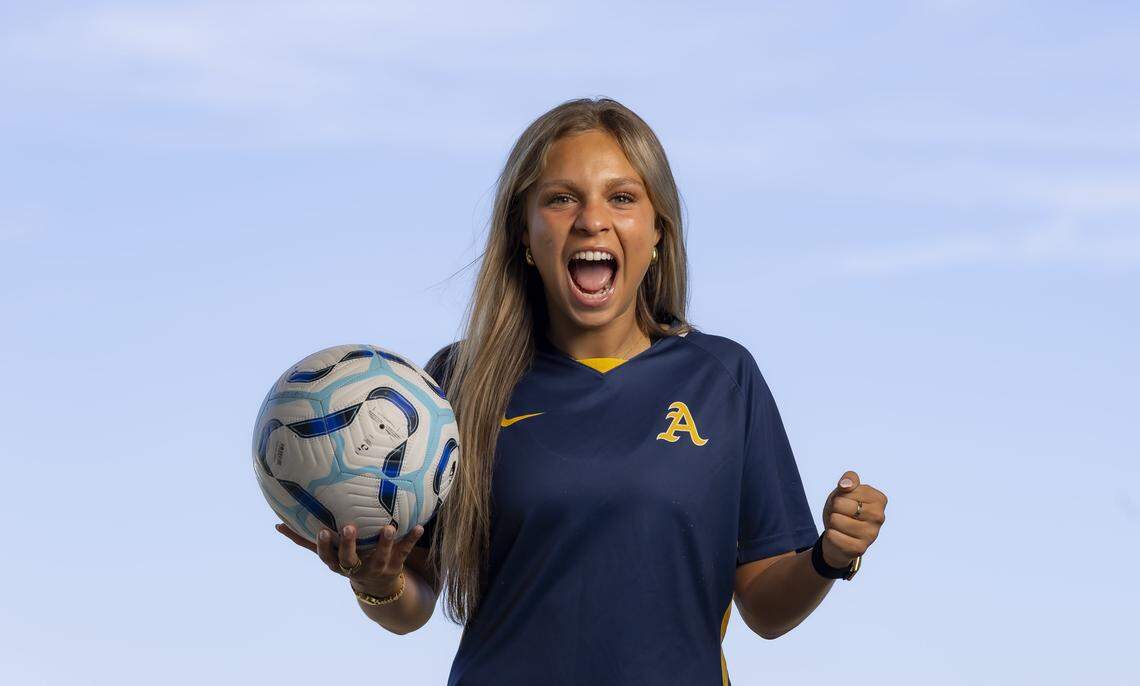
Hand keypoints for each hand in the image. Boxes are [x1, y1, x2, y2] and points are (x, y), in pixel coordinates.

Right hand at [275, 522, 423, 596]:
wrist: (378, 589)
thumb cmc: (348, 562)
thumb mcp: (329, 555)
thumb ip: (305, 540)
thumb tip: (277, 524)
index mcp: (339, 565)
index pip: (327, 557)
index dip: (324, 546)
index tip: (323, 531)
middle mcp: (357, 568)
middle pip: (350, 559)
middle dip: (349, 545)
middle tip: (349, 527)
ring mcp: (377, 567)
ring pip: (380, 556)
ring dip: (385, 542)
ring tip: (389, 526)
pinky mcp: (396, 564)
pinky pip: (405, 551)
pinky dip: (411, 539)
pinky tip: (419, 526)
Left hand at [820, 470, 886, 568]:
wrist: (839, 536)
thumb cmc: (843, 510)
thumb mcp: (845, 491)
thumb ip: (849, 479)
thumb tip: (846, 485)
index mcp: (879, 499)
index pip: (847, 489)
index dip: (840, 495)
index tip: (847, 502)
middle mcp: (879, 517)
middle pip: (839, 504)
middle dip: (834, 508)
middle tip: (841, 514)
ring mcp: (872, 534)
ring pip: (835, 520)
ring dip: (832, 522)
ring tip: (840, 525)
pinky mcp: (860, 549)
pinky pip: (833, 536)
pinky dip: (830, 535)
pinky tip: (839, 537)